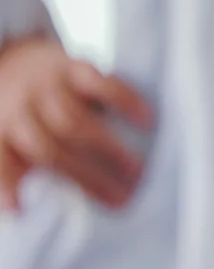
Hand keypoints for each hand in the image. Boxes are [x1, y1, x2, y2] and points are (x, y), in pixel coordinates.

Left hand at [0, 38, 151, 209]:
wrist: (23, 58)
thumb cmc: (25, 113)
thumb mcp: (11, 138)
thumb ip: (21, 167)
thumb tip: (27, 209)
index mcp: (0, 129)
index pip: (4, 161)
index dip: (9, 184)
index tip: (21, 210)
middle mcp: (19, 107)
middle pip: (50, 149)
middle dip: (86, 177)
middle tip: (121, 198)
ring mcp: (48, 85)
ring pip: (73, 121)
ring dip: (107, 148)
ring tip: (136, 170)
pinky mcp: (75, 65)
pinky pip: (101, 84)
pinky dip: (126, 102)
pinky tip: (146, 120)